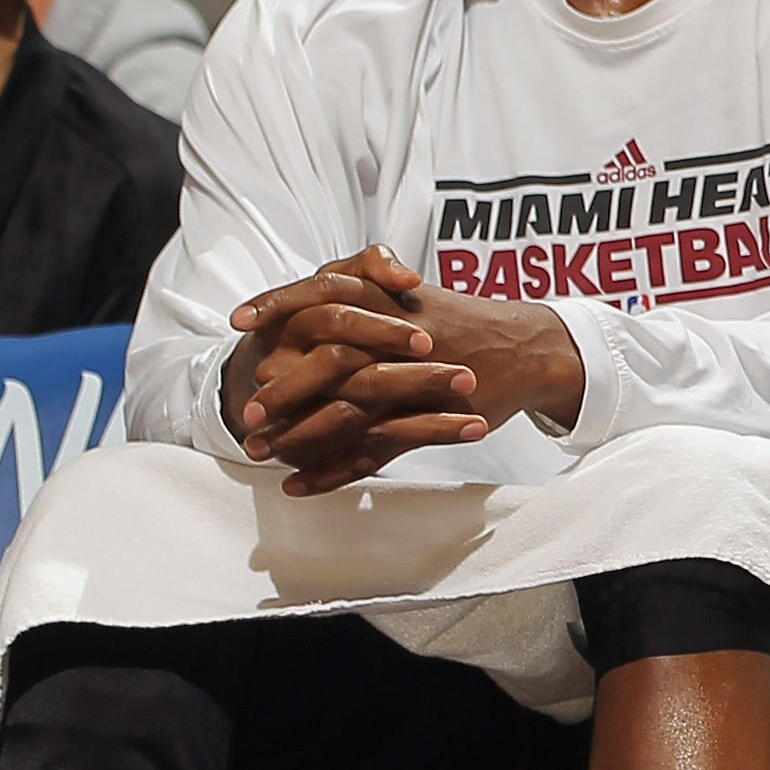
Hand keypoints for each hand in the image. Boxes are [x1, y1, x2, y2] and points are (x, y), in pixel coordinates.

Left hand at [224, 246, 584, 495]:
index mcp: (390, 302)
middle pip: (326, 362)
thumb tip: (314, 289)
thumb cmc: (468, 322)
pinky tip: (298, 484)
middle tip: (246, 411)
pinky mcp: (429, 420)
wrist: (530, 347)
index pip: (321, 296)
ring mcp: (414, 384)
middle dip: (281, 389)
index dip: (277, 306)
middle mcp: (398, 341)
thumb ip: (368, 285)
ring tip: (258, 452)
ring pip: (345, 412)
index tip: (239, 323)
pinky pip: (373, 451)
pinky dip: (332, 472)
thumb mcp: (415, 294)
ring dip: (297, 435)